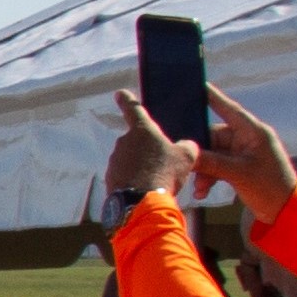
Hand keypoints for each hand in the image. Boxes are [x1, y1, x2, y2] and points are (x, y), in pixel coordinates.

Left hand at [105, 90, 200, 204]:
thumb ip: (187, 146)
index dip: (128, 100)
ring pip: (131, 159)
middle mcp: (124, 142)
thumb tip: (185, 146)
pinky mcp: (110, 178)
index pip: (133, 109)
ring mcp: (115, 160)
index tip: (120, 93)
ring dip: (142, 166)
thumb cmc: (165, 173)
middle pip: (137, 141)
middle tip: (163, 162)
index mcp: (142, 130)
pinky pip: (125, 175)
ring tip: (157, 179)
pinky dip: (134, 180)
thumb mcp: (186, 156)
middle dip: (148, 149)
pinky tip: (146, 189)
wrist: (142, 202)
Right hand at [198, 89, 296, 216]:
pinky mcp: (239, 167)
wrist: (285, 212)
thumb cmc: (270, 187)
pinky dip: (208, 177)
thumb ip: (212, 163)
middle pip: (213, 138)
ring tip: (199, 187)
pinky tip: (202, 191)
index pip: (229, 110)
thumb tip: (187, 155)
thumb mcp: (239, 174)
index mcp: (253, 133)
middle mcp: (247, 140)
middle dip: (200, 155)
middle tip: (186, 166)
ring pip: (212, 154)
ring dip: (203, 170)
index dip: (212, 98)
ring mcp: (243, 154)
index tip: (197, 85)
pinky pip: (217, 166)